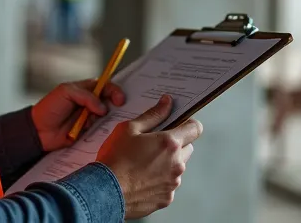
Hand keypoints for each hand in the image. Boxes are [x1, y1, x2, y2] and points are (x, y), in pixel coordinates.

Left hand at [31, 79, 126, 150]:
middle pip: (108, 101)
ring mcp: (89, 117)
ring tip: (93, 120)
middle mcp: (89, 102)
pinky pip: (99, 130)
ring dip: (105, 118)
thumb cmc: (49, 108)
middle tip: (117, 109)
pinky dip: (100, 130)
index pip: (104, 86)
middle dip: (114, 104)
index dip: (114, 90)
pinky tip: (92, 129)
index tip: (119, 99)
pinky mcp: (87, 131)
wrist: (38, 130)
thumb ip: (86, 96)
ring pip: (105, 116)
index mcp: (84, 90)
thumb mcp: (66, 93)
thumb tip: (103, 108)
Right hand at [95, 94, 202, 218]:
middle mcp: (177, 164)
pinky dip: (159, 182)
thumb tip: (167, 102)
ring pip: (177, 168)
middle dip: (175, 145)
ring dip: (166, 164)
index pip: (195, 128)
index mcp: (170, 143)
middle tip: (153, 146)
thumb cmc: (115, 159)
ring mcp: (172, 183)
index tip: (178, 125)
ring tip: (142, 165)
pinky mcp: (165, 199)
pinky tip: (141, 180)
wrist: (105, 192)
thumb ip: (153, 115)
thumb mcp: (129, 129)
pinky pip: (168, 185)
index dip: (188, 124)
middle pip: (187, 149)